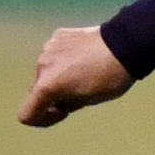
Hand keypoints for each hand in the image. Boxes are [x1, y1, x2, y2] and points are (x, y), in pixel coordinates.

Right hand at [19, 26, 134, 127]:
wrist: (127, 43)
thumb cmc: (111, 77)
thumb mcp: (88, 100)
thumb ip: (65, 103)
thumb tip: (57, 101)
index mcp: (47, 86)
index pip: (26, 113)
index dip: (42, 119)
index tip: (62, 113)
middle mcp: (42, 66)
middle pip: (38, 89)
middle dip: (54, 95)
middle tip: (79, 92)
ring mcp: (49, 48)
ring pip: (47, 70)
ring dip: (59, 75)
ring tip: (86, 72)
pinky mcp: (59, 35)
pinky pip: (56, 53)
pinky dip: (65, 58)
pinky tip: (86, 56)